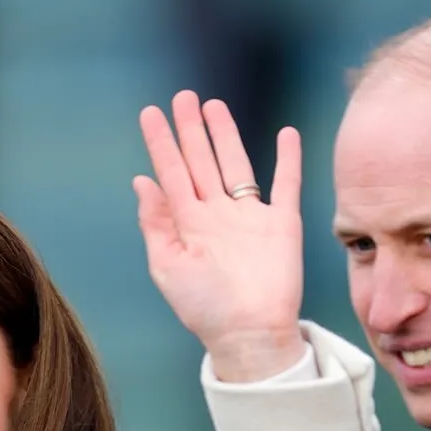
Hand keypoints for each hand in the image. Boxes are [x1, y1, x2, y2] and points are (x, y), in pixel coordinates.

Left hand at [134, 90, 306, 381]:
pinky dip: (288, 160)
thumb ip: (156, 223)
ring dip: (227, 136)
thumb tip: (142, 181)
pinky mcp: (282, 225)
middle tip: (183, 97)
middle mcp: (218, 215)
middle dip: (192, 130)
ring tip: (214, 105)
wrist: (249, 333)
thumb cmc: (205, 308)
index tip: (150, 112)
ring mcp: (251, 218)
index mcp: (188, 225)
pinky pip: (286, 185)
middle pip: (202, 161)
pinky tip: (286, 134)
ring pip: (237, 165)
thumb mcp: (168, 267)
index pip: (171, 173)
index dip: (161, 143)